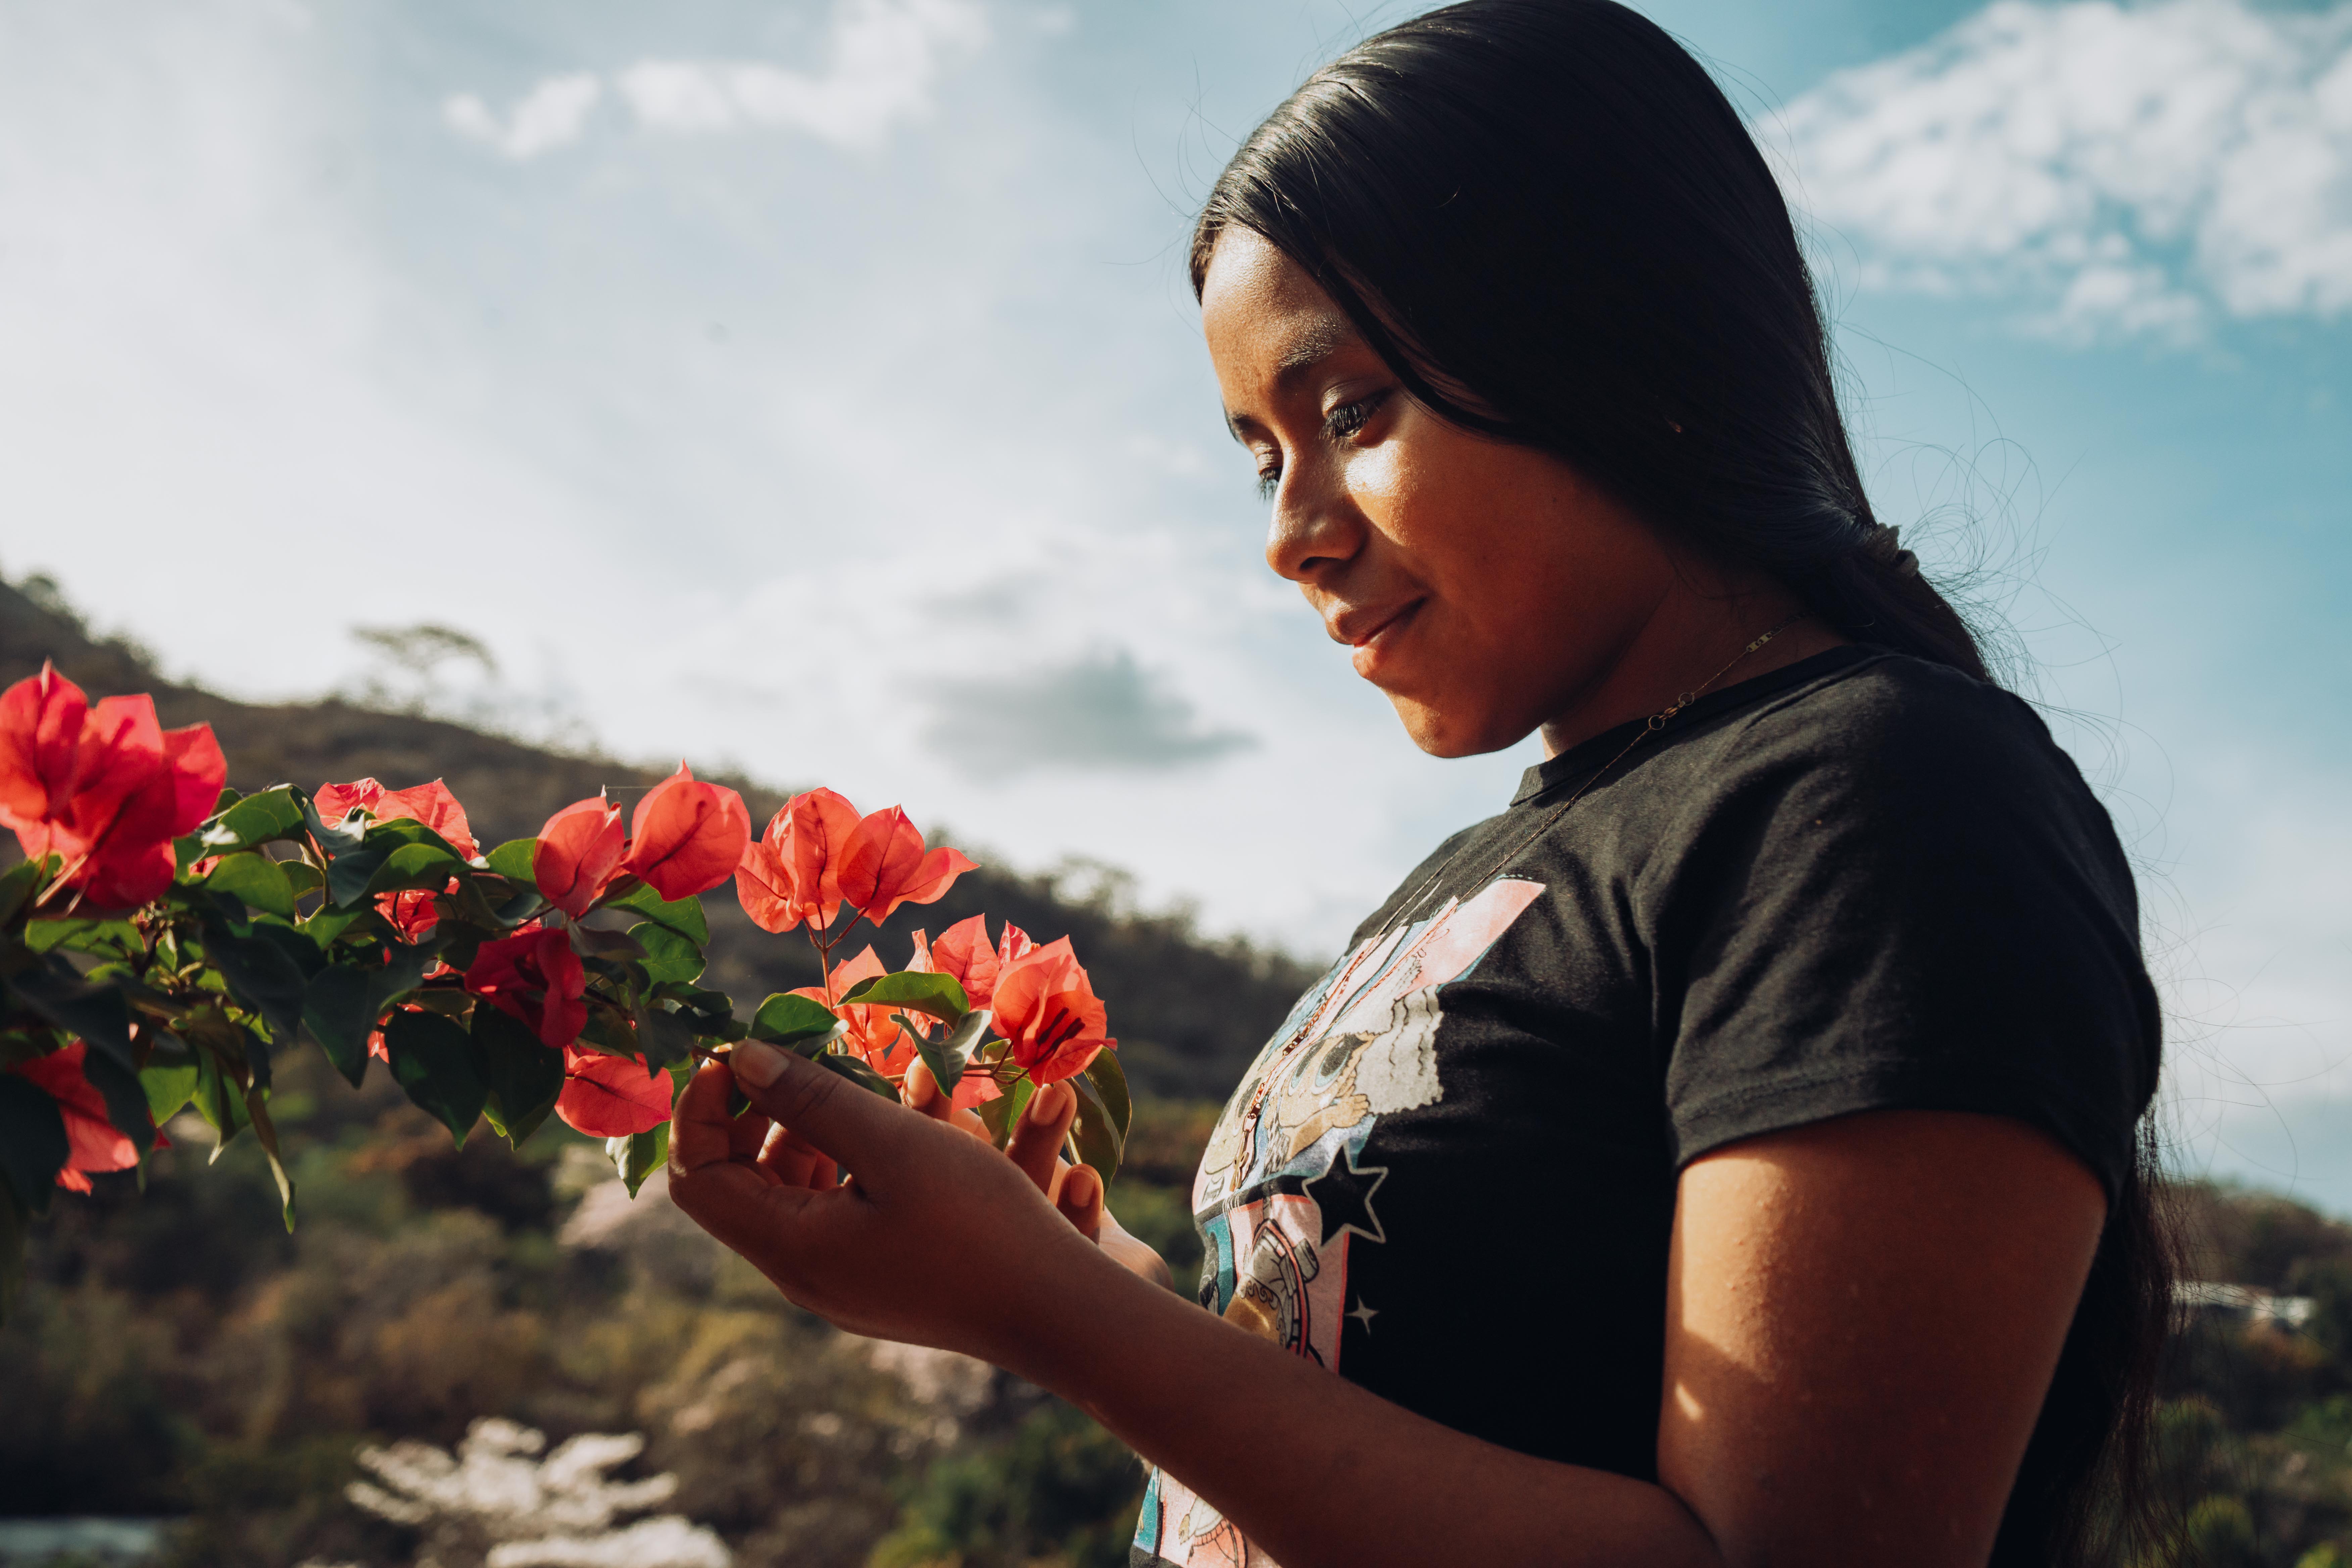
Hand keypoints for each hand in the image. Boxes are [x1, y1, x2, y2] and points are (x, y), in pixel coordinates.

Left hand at [666, 1041, 1120, 1361]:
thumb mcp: (893, 1144)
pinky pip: (823, 1214)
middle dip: (749, 1115)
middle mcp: (798, 1273)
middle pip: (733, 1187)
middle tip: (792, 1059)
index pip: (700, 1177)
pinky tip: (880, 1132)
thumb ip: (812, 1099)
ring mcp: (835, 1282)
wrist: (1055, 1311)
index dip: (702, 1108)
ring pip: (781, 1197)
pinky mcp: (870, 1280)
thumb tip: (744, 1057)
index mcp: (789, 1245)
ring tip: (845, 1086)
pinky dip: (834, 1164)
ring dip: (798, 1134)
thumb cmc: (977, 1222)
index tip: (741, 1050)